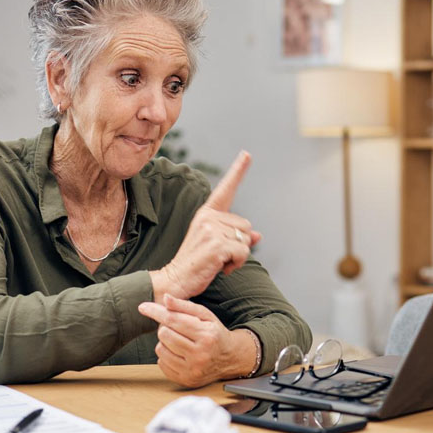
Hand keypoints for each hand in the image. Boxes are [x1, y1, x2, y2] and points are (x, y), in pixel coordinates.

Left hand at [137, 294, 257, 387]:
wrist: (229, 358)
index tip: (143, 307)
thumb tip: (165, 298)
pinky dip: (166, 356)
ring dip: (165, 343)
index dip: (156, 312)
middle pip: (164, 335)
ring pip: (160, 350)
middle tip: (176, 328)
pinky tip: (178, 353)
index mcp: (206, 336)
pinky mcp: (186, 380)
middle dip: (166, 328)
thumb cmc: (215, 333)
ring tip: (178, 341)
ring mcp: (193, 370)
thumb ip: (184, 306)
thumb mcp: (205, 315)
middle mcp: (200, 355)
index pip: (174, 320)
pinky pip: (162, 364)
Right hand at [151, 151, 262, 301]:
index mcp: (206, 214)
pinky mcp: (217, 244)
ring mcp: (211, 229)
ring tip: (217, 262)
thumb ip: (236, 237)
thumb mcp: (217, 246)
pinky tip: (220, 268)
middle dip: (239, 244)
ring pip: (246, 240)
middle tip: (218, 255)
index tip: (247, 154)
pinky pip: (243, 252)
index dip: (237, 172)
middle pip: (245, 226)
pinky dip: (236, 264)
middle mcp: (208, 217)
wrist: (175, 279)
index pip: (225, 190)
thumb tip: (257, 235)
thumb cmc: (197, 263)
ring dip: (238, 256)